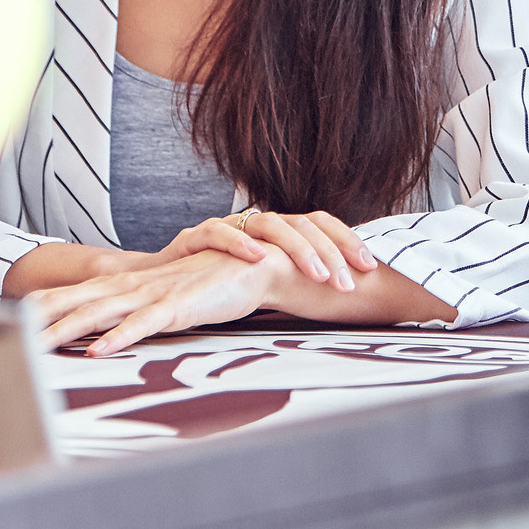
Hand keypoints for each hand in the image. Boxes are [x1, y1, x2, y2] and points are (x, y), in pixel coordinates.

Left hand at [31, 246, 296, 355]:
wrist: (258, 265)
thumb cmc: (216, 284)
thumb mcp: (171, 299)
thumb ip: (143, 311)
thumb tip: (118, 330)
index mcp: (131, 285)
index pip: (77, 294)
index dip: (44, 305)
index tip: (9, 317)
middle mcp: (135, 287)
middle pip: (78, 302)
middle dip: (40, 318)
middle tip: (5, 332)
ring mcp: (154, 296)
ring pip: (102, 314)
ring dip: (67, 329)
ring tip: (36, 344)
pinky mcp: (178, 307)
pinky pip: (143, 324)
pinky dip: (119, 337)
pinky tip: (98, 350)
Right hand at [158, 210, 380, 293]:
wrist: (158, 286)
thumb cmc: (217, 289)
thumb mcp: (264, 288)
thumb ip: (298, 287)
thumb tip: (349, 305)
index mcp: (278, 234)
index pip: (321, 225)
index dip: (347, 242)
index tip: (370, 268)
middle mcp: (257, 225)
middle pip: (304, 223)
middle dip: (330, 251)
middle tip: (347, 281)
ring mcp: (227, 226)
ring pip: (271, 223)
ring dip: (298, 248)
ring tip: (318, 273)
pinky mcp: (195, 236)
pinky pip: (219, 231)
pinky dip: (239, 241)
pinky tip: (258, 257)